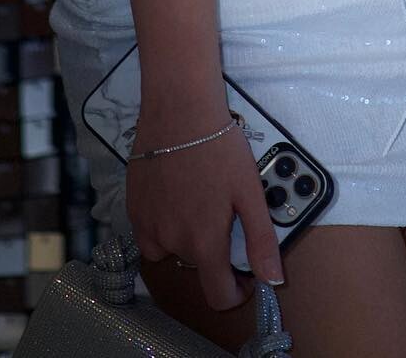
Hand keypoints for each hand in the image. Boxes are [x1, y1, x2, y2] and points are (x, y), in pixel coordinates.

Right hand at [128, 112, 282, 308]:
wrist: (179, 110)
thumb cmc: (218, 147)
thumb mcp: (250, 192)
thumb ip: (261, 240)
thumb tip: (272, 279)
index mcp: (203, 243)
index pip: (217, 295)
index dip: (236, 292)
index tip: (244, 276)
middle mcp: (170, 242)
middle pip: (197, 265)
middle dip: (213, 249)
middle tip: (224, 213)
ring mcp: (146, 226)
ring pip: (171, 250)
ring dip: (186, 238)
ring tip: (200, 203)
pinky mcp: (132, 208)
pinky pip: (150, 232)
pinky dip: (163, 224)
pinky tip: (176, 195)